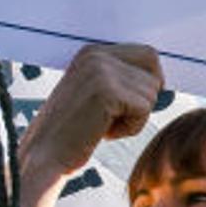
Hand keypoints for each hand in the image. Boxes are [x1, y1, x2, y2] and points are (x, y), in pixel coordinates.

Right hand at [17, 43, 163, 185]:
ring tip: (101, 124)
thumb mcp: (96, 92)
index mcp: (93, 51)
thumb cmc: (73, 131)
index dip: (148, 83)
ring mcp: (100, 70)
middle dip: (143, 100)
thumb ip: (121, 77)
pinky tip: (103, 132)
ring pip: (151, 94)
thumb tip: (160, 76)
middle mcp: (96, 54)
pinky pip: (144, 110)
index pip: (148, 55)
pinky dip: (130, 128)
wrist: (45, 155)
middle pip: (154, 72)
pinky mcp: (107, 91)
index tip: (126, 104)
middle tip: (114, 116)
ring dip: (133, 118)